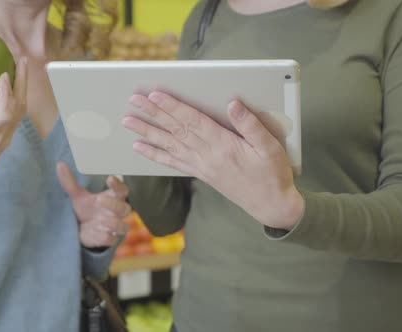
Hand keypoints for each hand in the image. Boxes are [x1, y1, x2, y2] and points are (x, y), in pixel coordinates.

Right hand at [0, 57, 28, 199]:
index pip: (3, 111)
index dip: (7, 92)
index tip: (4, 74)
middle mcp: (0, 134)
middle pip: (19, 107)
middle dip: (23, 82)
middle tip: (22, 60)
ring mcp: (6, 138)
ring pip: (21, 112)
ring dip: (23, 89)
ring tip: (21, 69)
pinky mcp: (7, 139)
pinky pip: (17, 117)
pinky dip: (18, 99)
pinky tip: (14, 86)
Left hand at [56, 162, 130, 247]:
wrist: (80, 229)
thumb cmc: (84, 209)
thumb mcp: (76, 196)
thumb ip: (70, 182)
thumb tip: (59, 164)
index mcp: (112, 198)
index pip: (122, 191)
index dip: (119, 185)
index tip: (109, 178)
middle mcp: (116, 213)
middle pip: (126, 208)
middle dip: (115, 204)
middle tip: (99, 199)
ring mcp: (113, 227)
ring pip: (123, 226)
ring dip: (114, 223)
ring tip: (100, 219)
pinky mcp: (108, 240)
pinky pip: (111, 239)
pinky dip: (104, 236)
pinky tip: (94, 230)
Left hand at [122, 92, 303, 229]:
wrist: (271, 205)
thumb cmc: (273, 174)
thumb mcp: (270, 147)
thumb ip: (250, 125)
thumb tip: (232, 104)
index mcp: (224, 146)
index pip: (192, 121)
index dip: (172, 107)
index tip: (155, 95)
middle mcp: (207, 156)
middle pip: (175, 130)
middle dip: (153, 114)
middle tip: (133, 100)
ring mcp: (201, 166)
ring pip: (169, 145)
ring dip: (147, 132)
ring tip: (128, 122)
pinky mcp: (200, 174)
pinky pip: (172, 163)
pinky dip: (154, 154)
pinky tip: (140, 147)